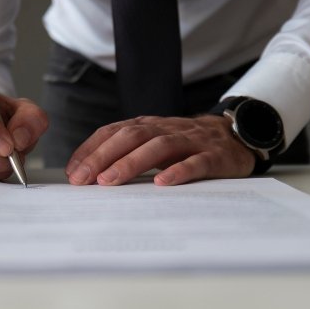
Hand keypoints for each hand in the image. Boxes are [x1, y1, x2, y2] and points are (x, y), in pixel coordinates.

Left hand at [65, 115, 255, 185]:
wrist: (237, 137)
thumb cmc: (188, 145)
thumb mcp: (156, 143)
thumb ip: (129, 153)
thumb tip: (91, 175)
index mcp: (150, 126)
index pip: (114, 132)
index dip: (91, 149)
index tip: (72, 171)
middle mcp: (167, 129)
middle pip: (131, 137)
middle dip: (103, 157)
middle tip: (83, 179)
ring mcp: (191, 141)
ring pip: (158, 147)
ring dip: (131, 163)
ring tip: (110, 181)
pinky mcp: (214, 156)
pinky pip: (195, 162)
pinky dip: (178, 171)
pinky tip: (163, 183)